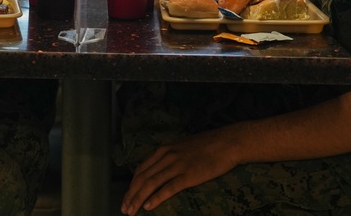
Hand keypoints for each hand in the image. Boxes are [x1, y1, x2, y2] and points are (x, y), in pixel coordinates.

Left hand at [121, 129, 236, 214]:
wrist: (226, 143)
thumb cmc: (207, 145)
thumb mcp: (181, 146)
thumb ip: (169, 156)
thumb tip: (159, 169)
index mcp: (164, 149)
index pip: (141, 169)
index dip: (131, 185)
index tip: (127, 197)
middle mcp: (166, 156)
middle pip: (142, 178)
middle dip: (131, 195)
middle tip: (124, 208)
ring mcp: (176, 166)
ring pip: (151, 184)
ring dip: (138, 199)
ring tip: (131, 211)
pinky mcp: (188, 175)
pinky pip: (168, 189)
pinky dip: (156, 198)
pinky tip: (148, 207)